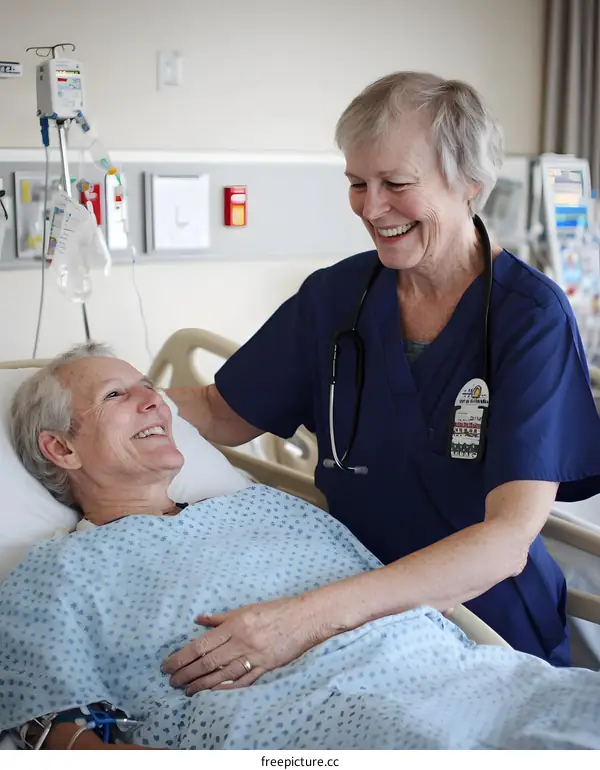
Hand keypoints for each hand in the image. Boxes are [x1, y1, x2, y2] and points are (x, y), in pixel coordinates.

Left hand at [161, 595, 327, 694]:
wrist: (304, 618)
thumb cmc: (275, 610)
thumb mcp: (245, 609)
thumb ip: (220, 618)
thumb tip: (199, 619)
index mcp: (234, 625)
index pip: (201, 645)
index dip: (182, 657)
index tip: (167, 665)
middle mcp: (241, 642)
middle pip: (208, 662)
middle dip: (186, 673)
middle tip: (171, 681)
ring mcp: (254, 657)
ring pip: (222, 675)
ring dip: (201, 684)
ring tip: (186, 690)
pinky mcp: (265, 667)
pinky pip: (242, 681)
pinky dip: (226, 687)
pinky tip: (213, 692)